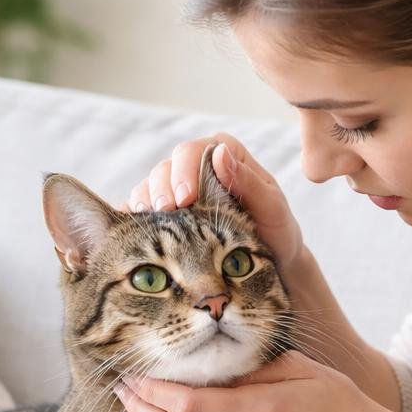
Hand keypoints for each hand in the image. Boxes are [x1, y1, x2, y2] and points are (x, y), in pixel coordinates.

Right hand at [120, 133, 305, 272]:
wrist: (272, 261)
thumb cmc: (276, 230)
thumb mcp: (272, 207)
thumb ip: (248, 181)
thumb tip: (219, 153)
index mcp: (225, 156)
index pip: (193, 151)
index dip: (184, 171)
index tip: (186, 197)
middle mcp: (199, 168)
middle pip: (166, 168)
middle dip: (162, 189)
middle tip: (166, 212)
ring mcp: (181, 190)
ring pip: (150, 185)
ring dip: (147, 202)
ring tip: (151, 221)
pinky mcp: (169, 213)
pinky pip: (144, 207)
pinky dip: (136, 215)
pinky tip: (135, 227)